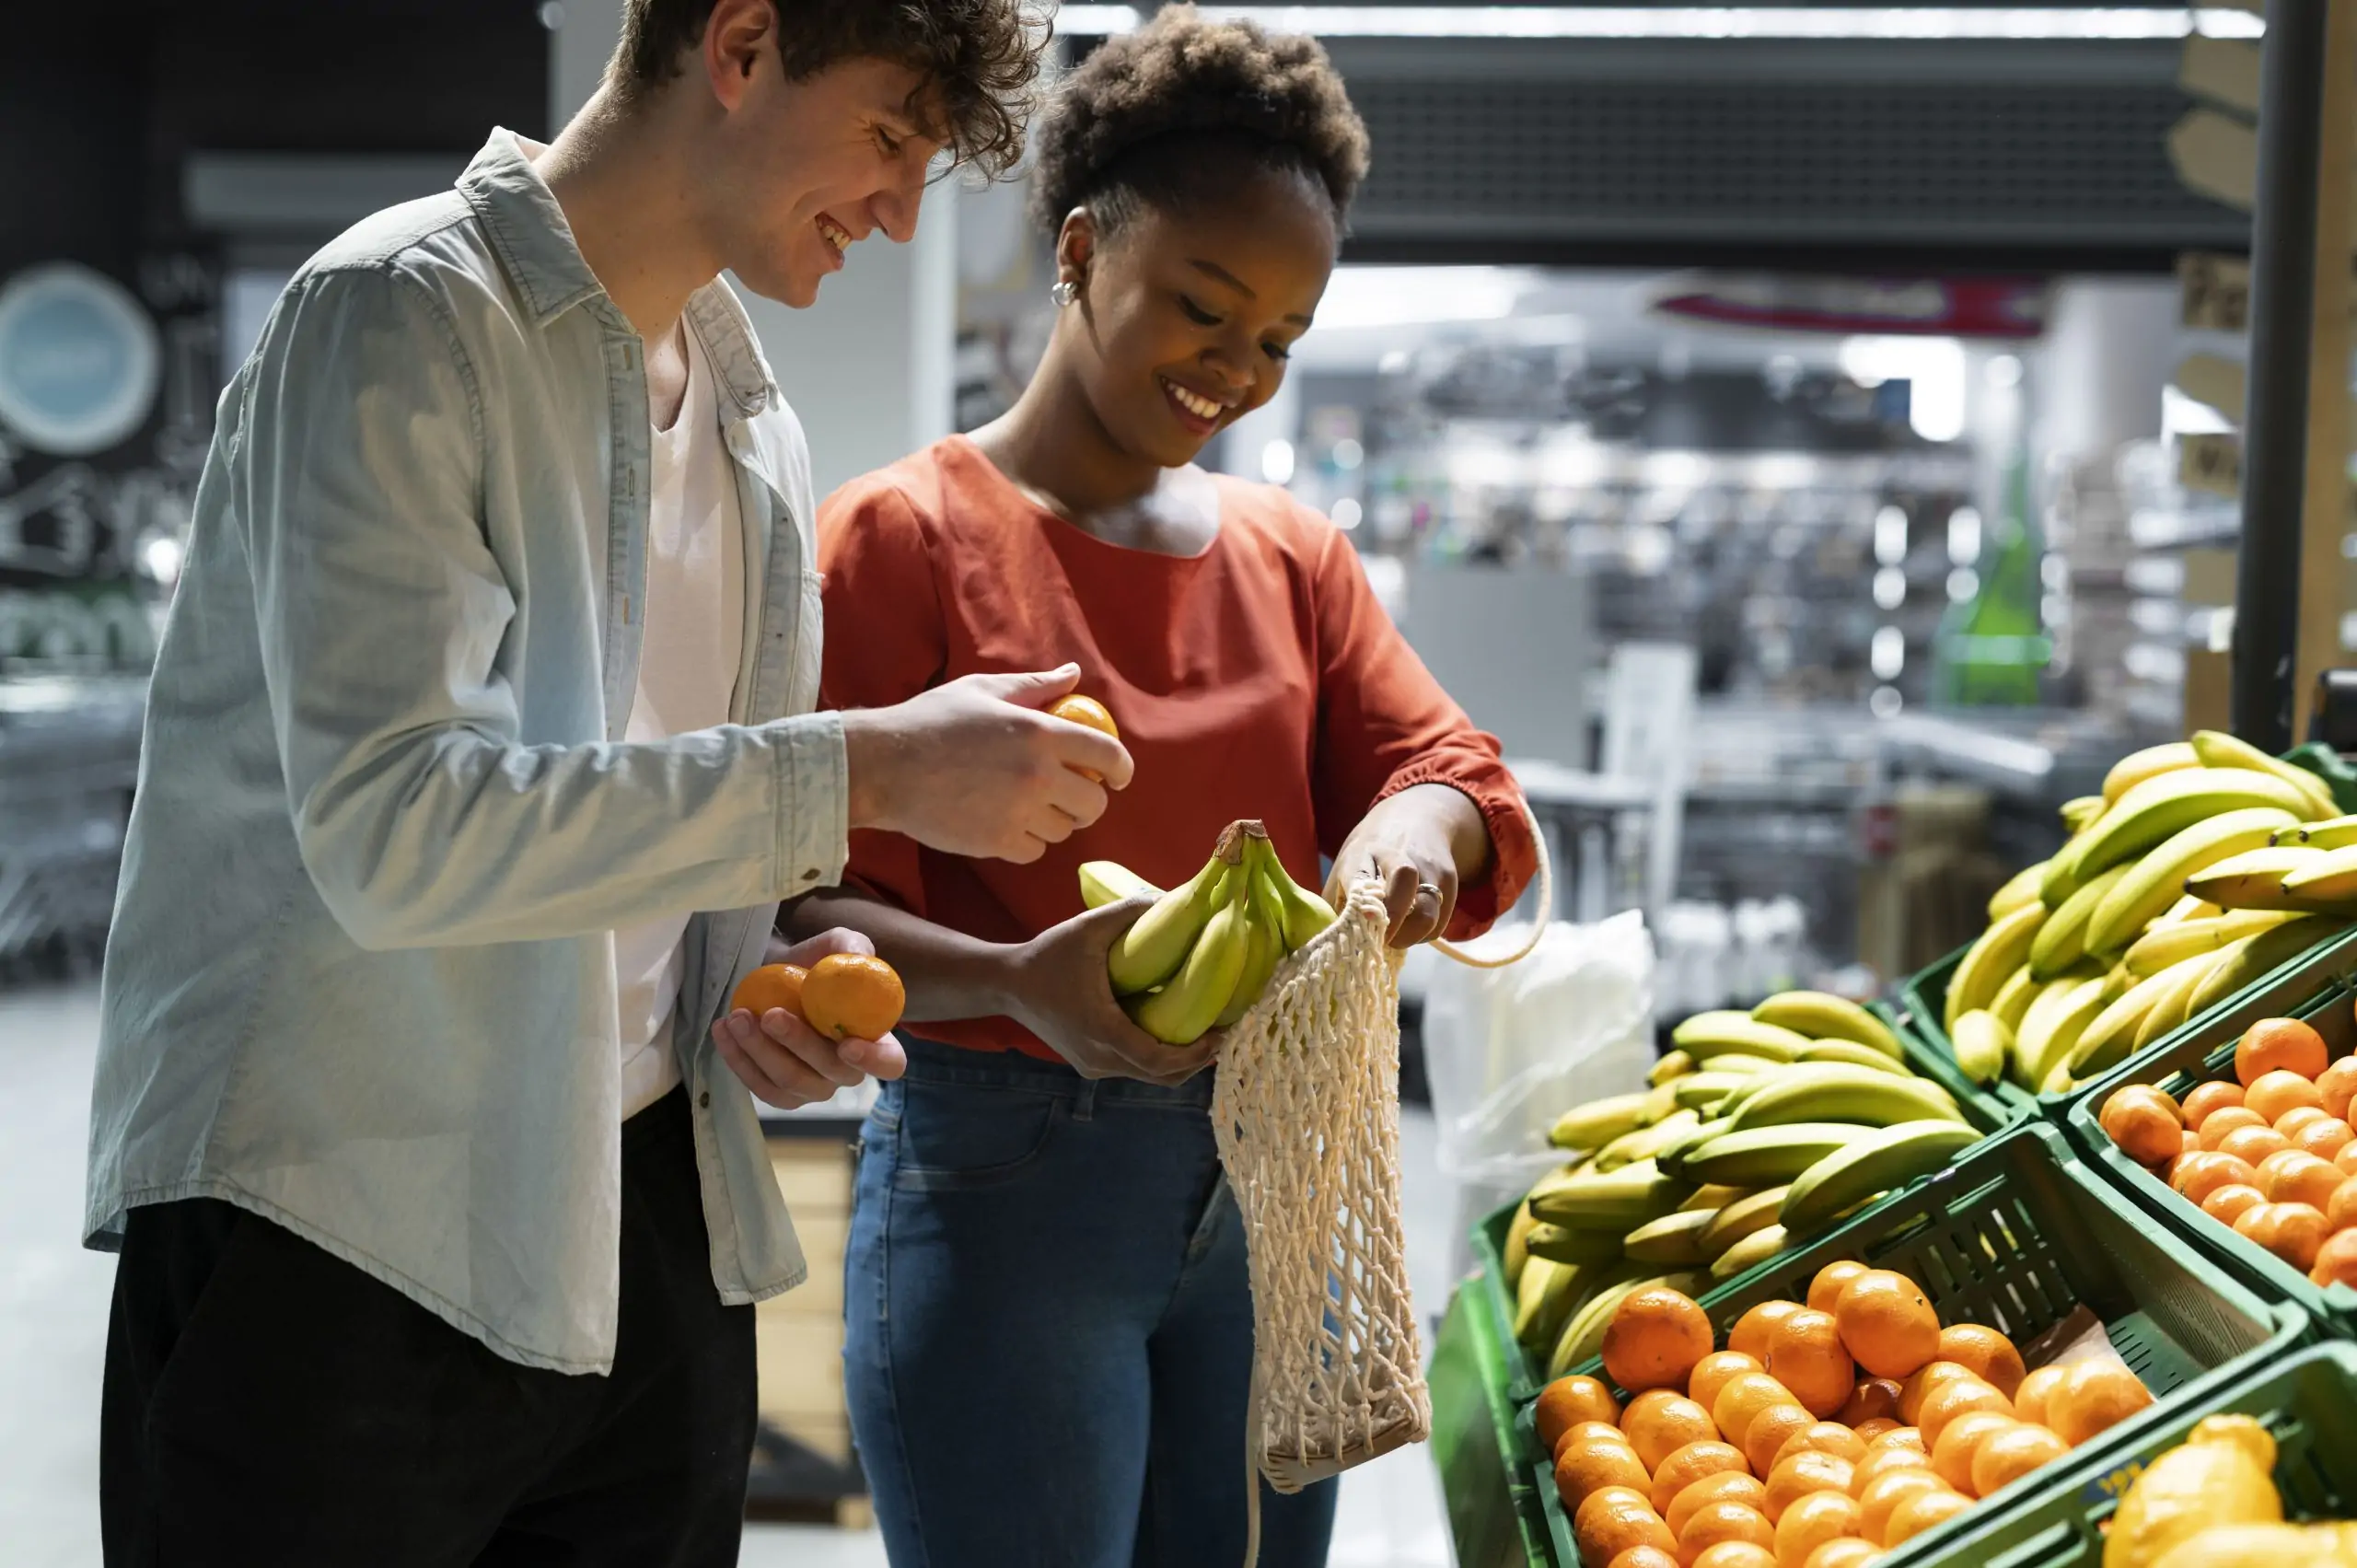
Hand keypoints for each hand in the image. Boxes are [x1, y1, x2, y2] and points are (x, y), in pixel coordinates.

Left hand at [710, 927, 907, 1109]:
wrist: (776, 977)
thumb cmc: (814, 963)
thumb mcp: (837, 944)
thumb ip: (852, 947)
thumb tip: (857, 957)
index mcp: (875, 1039)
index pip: (889, 1063)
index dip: (873, 1061)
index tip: (847, 1045)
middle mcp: (848, 1070)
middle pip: (832, 1073)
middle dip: (798, 1045)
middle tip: (769, 1015)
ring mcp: (814, 1086)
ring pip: (791, 1083)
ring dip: (761, 1052)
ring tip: (738, 1017)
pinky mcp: (780, 1092)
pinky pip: (761, 1088)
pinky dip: (739, 1061)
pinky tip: (724, 1031)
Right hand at [841, 665, 1133, 863]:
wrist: (884, 766)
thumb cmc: (932, 721)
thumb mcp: (984, 690)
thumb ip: (1035, 685)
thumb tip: (1073, 674)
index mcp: (1040, 732)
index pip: (1106, 754)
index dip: (1121, 768)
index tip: (1117, 776)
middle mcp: (1037, 774)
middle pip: (1094, 802)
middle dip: (1090, 800)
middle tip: (1072, 794)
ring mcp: (1018, 813)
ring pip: (1064, 829)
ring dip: (1055, 820)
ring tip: (1030, 805)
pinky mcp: (997, 843)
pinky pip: (1034, 851)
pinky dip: (1028, 842)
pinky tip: (1007, 823)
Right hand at [1003, 900, 1218, 1085]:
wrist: (1008, 985)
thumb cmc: (1047, 956)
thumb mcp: (1087, 928)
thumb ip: (1128, 911)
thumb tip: (1171, 898)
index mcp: (1102, 1031)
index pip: (1158, 1059)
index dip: (1195, 1053)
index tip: (1220, 1034)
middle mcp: (1100, 1058)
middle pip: (1161, 1076)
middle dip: (1198, 1060)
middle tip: (1223, 1033)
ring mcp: (1094, 1066)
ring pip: (1149, 1076)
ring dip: (1179, 1062)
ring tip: (1206, 1033)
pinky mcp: (1090, 1064)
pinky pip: (1134, 1069)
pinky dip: (1159, 1059)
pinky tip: (1173, 1033)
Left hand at [1326, 784, 1491, 948]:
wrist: (1415, 819)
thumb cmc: (1370, 855)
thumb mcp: (1346, 868)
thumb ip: (1336, 903)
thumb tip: (1329, 943)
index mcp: (1363, 852)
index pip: (1361, 877)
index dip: (1361, 903)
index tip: (1361, 922)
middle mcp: (1398, 855)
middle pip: (1403, 885)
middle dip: (1391, 923)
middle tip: (1378, 941)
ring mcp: (1427, 868)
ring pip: (1426, 913)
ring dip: (1409, 937)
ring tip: (1395, 939)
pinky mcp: (1449, 880)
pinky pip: (1440, 921)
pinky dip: (1424, 934)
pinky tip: (1411, 927)